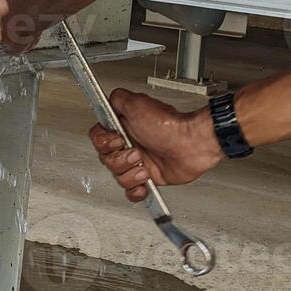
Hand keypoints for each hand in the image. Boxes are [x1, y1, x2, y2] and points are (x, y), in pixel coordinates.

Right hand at [88, 89, 223, 201]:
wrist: (192, 145)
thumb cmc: (169, 125)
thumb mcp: (137, 103)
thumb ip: (117, 99)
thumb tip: (107, 100)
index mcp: (124, 127)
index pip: (99, 139)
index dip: (106, 143)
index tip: (119, 140)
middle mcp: (129, 144)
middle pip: (106, 160)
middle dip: (121, 160)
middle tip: (137, 153)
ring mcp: (138, 162)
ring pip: (117, 176)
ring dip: (131, 174)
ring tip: (145, 167)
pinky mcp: (148, 178)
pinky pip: (131, 191)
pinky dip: (136, 190)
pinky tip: (143, 183)